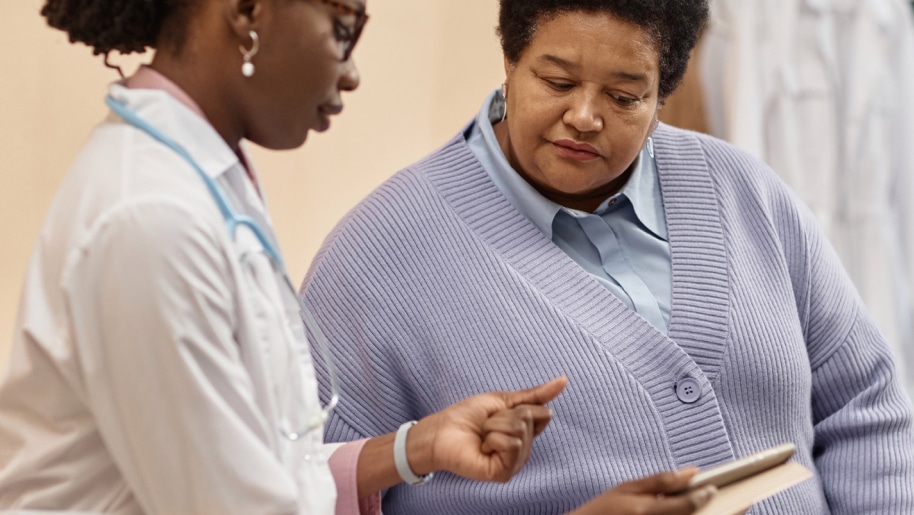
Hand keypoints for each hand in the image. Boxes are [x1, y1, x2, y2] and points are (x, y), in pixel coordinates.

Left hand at [407, 376, 566, 482]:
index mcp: (526, 433)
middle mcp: (524, 449)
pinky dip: (493, 438)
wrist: (441, 430)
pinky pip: (511, 445)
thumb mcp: (504, 400)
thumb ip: (535, 395)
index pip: (543, 413)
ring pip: (520, 431)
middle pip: (530, 419)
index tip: (500, 411)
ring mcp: (515, 462)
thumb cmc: (468, 416)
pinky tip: (482, 447)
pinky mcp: (504, 473)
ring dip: (495, 426)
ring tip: (483, 435)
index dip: (520, 406)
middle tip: (486, 424)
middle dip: (503, 415)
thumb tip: (564, 380)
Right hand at [570, 469, 716, 514]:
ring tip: (719, 509)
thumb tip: (692, 471)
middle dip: (719, 512)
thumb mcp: (628, 488)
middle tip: (734, 503)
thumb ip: (660, 480)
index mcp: (646, 511)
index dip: (704, 496)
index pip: (686, 505)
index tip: (714, 488)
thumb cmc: (604, 510)